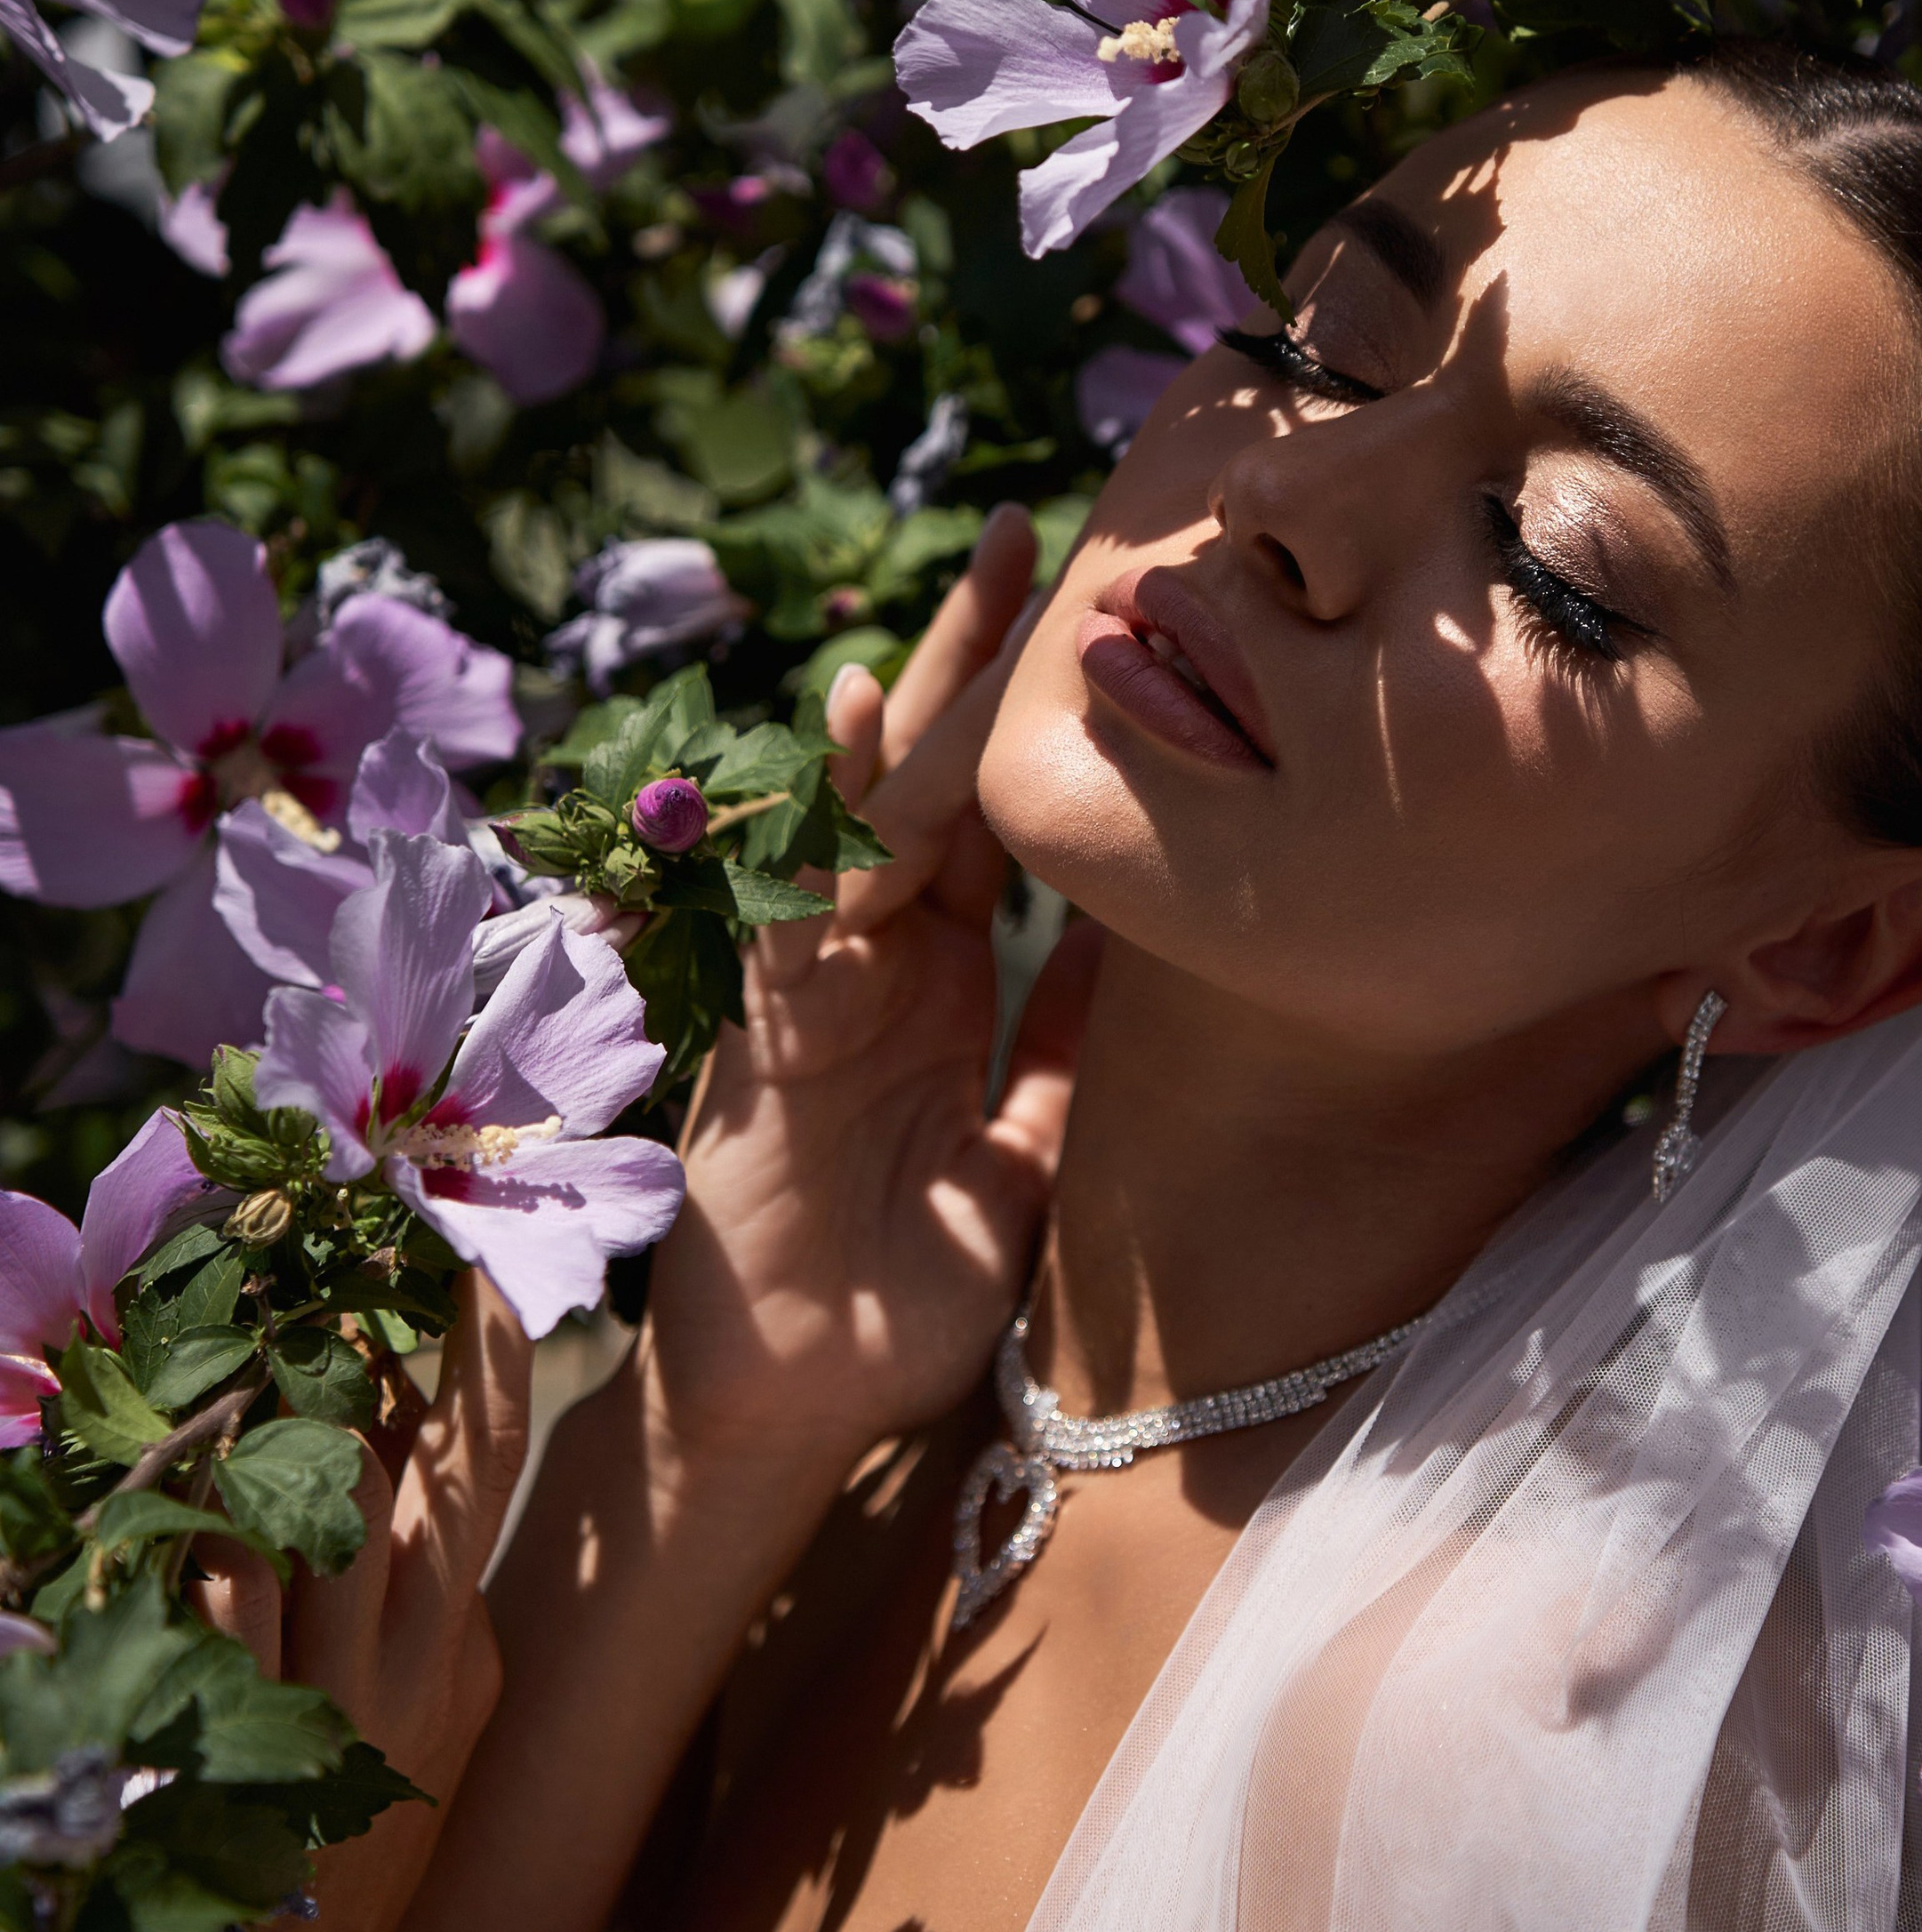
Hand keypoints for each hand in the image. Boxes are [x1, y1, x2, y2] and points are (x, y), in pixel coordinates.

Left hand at [192, 1275, 531, 1931]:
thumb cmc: (352, 1829)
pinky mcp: (250, 1735)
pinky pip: (235, 1595)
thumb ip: (411, 1595)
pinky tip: (192, 1472)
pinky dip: (219, 1521)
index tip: (475, 1269)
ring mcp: (341, 1701)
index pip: (489, 1468)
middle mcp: (424, 1663)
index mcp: (465, 1648)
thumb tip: (390, 1450)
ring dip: (296, 1422)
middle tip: (353, 1281)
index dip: (487, 1358)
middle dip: (395, 1363)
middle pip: (435, 1471)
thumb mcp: (416, 1714)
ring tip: (260, 1353)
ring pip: (339, 1514)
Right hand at [652, 501, 1099, 1465]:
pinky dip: (826, 807)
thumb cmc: (906, 1290)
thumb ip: (1063, 1049)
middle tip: (1045, 530)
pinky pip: (803, 893)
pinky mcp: (774, 1023)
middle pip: (938, 775)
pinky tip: (855, 711)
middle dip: (984, 655)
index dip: (1044, 722)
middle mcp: (884, 954)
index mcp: (944, 976)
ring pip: (877, 805)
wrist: (802, 1402)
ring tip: (990, 571)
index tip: (1111, 622)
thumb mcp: (1025, 1154)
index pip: (999, 817)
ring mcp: (826, 977)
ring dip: (928, 688)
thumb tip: (1138, 943)